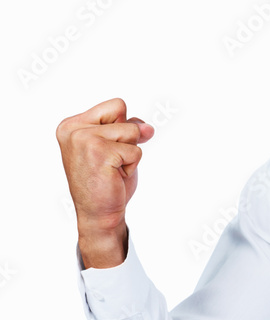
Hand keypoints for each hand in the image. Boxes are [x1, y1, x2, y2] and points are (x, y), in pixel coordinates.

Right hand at [56, 98, 154, 265]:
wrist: (99, 214)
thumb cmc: (106, 181)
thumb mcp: (115, 146)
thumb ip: (126, 127)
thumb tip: (148, 128)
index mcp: (71, 125)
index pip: (116, 105)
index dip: (123, 126)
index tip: (110, 149)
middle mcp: (73, 129)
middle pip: (122, 110)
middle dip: (127, 137)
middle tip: (112, 160)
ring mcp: (84, 139)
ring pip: (131, 131)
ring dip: (129, 153)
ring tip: (113, 168)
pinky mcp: (99, 152)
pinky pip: (136, 150)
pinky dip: (132, 165)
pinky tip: (115, 176)